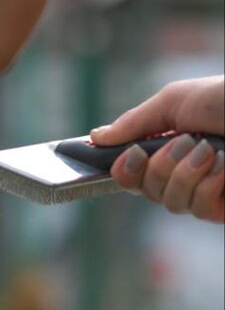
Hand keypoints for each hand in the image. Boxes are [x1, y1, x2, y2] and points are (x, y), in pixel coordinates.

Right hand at [90, 76, 223, 222]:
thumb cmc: (222, 99)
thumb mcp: (173, 102)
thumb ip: (134, 123)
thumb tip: (96, 137)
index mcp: (167, 145)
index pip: (131, 172)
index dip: (124, 170)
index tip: (131, 156)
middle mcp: (182, 171)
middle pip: (147, 190)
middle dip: (161, 166)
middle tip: (185, 141)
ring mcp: (205, 191)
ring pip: (171, 202)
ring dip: (187, 173)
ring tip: (210, 150)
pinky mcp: (224, 207)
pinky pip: (199, 209)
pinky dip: (208, 185)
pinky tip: (224, 168)